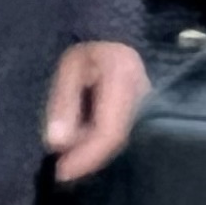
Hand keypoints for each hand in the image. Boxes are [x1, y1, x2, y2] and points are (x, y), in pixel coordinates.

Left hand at [42, 38, 148, 183]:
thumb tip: (57, 143)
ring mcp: (148, 104)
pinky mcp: (144, 112)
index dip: (86, 156)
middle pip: (118, 140)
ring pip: (121, 141)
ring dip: (92, 154)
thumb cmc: (88, 49)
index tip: (61, 171)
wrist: (114, 34)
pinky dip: (98, 147)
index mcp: (123, 76)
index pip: (109, 130)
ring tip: (66, 160)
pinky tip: (80, 151)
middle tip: (61, 170)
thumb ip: (63, 103)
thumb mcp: (69, 67)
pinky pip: (121, 135)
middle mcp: (144, 93)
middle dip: (88, 160)